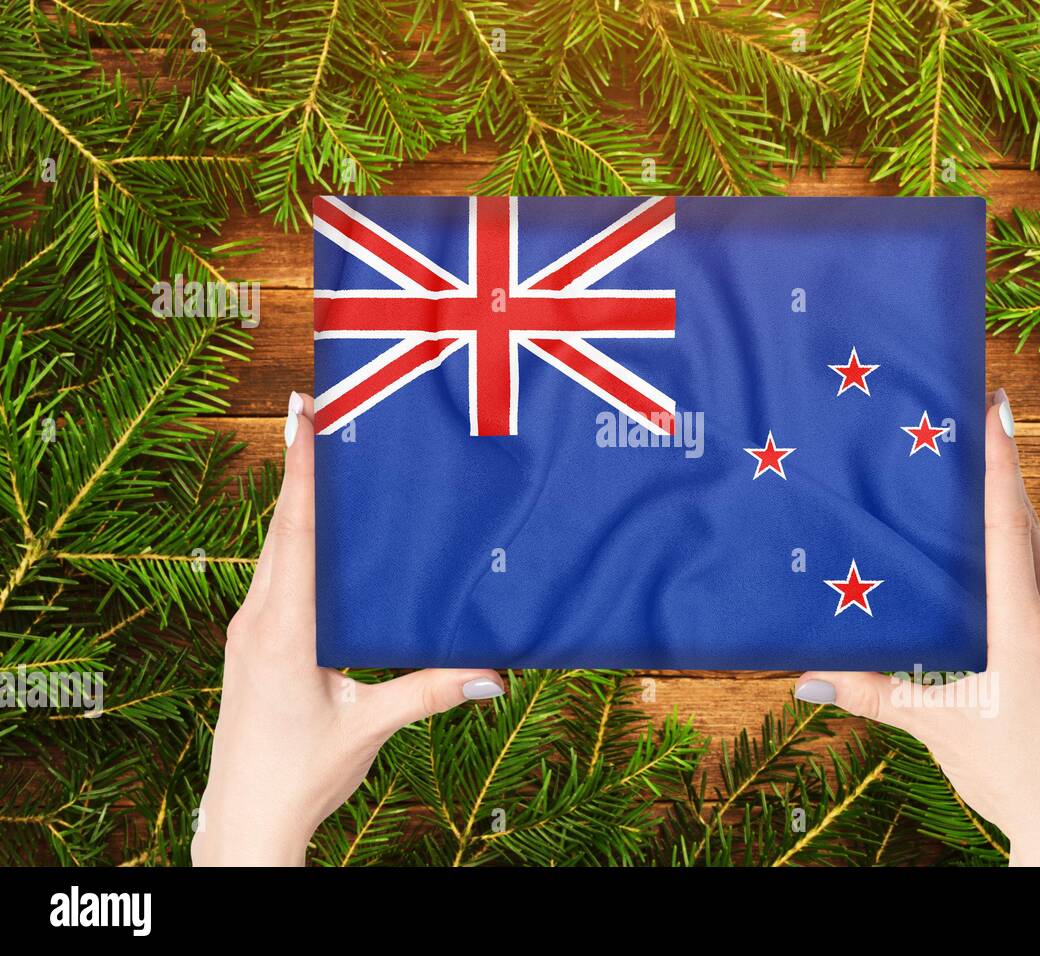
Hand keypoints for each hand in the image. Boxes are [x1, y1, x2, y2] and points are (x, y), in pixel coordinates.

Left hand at [191, 392, 505, 865]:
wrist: (243, 820)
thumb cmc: (300, 776)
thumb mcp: (369, 728)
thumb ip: (430, 692)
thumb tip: (496, 671)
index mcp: (284, 629)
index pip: (296, 531)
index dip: (302, 468)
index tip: (301, 413)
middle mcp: (257, 619)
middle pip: (280, 526)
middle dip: (299, 466)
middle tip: (317, 411)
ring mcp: (247, 630)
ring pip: (272, 549)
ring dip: (294, 503)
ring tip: (319, 457)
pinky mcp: (249, 645)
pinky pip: (272, 576)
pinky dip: (291, 541)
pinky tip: (312, 534)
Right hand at [795, 389, 1039, 865]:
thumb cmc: (1009, 771)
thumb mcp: (936, 728)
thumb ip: (874, 693)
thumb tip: (806, 677)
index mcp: (1021, 626)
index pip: (1008, 528)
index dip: (999, 466)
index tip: (995, 410)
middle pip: (1027, 526)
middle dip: (1004, 470)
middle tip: (980, 419)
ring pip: (1038, 552)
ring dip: (1012, 509)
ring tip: (982, 470)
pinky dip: (1018, 550)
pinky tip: (995, 552)